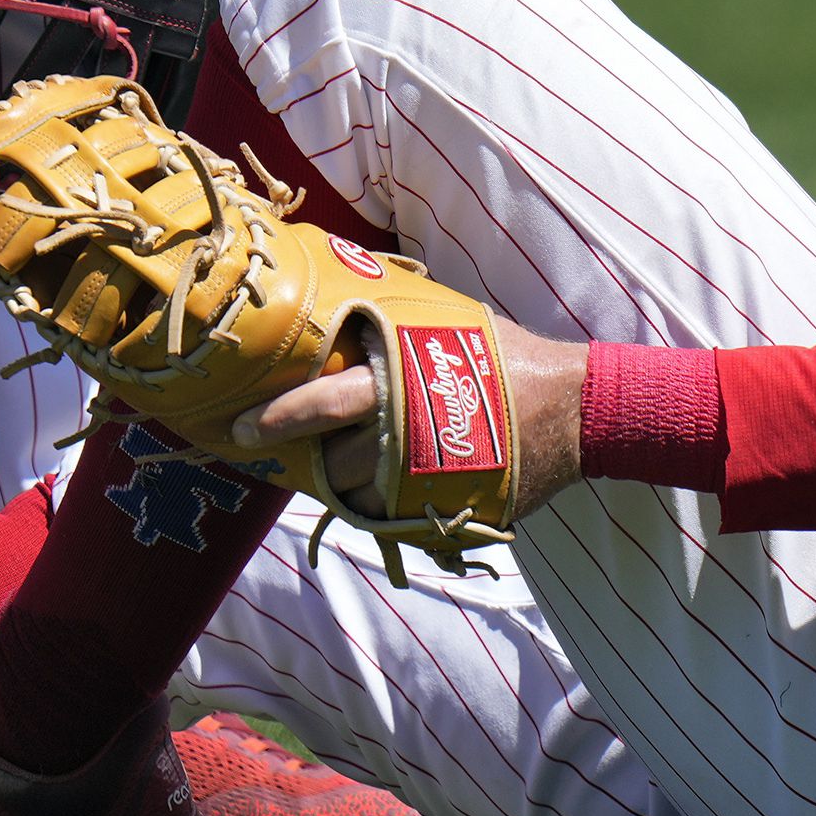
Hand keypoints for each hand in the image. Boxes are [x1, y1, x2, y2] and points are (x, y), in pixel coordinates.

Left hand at [227, 331, 588, 523]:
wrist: (577, 409)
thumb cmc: (508, 357)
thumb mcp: (449, 322)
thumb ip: (397, 323)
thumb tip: (346, 296)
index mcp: (400, 382)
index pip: (323, 401)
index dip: (276, 418)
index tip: (239, 428)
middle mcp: (406, 435)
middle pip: (334, 461)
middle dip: (305, 461)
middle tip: (280, 456)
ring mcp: (427, 482)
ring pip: (359, 496)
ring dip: (349, 483)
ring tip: (355, 464)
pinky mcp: (448, 512)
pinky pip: (396, 519)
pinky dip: (385, 505)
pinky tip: (392, 485)